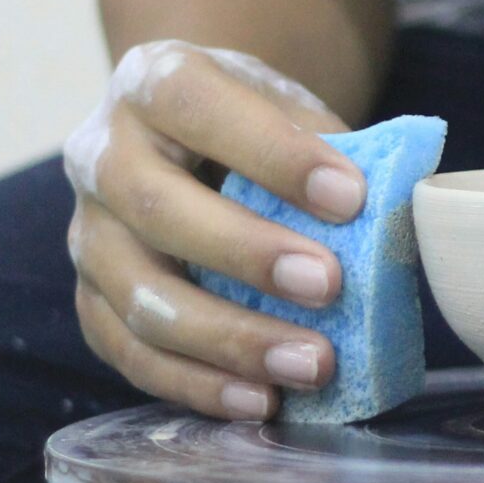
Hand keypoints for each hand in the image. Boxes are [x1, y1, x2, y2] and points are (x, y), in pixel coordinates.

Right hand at [62, 41, 365, 419]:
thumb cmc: (256, 130)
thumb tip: (397, 209)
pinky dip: (198, 385)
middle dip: (247, 253)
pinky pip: (131, 354)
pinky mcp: (90, 301)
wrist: (192, 145)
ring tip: (314, 364)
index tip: (352, 196)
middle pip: (156, 207)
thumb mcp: (291, 109)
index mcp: (153, 81)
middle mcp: (100, 152)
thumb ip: (333, 147)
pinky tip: (262, 401)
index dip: (272, 153)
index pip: (196, 105)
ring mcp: (86, 233)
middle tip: (331, 286)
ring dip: (230, 339)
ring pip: (139, 296)